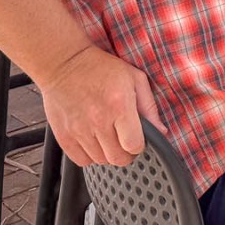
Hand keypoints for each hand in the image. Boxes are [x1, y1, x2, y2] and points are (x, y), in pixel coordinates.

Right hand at [38, 45, 161, 167]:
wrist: (64, 63)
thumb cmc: (102, 68)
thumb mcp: (134, 78)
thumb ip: (149, 107)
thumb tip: (161, 131)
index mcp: (119, 105)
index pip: (134, 145)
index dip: (139, 145)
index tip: (136, 138)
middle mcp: (98, 120)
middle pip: (118, 158)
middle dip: (125, 152)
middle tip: (123, 139)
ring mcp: (79, 130)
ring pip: (101, 161)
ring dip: (107, 153)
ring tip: (107, 135)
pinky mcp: (64, 136)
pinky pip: (82, 161)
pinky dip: (90, 155)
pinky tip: (93, 140)